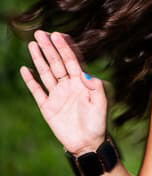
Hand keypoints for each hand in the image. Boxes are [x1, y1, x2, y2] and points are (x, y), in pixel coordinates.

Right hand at [19, 30, 107, 154]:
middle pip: (57, 62)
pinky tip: (25, 69)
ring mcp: (57, 95)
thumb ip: (96, 87)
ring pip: (46, 72)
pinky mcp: (47, 107)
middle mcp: (68, 85)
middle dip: (49, 48)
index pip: (72, 60)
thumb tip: (85, 73)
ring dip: (39, 59)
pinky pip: (37, 91)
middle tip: (41, 33)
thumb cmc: (98, 123)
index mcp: (82, 82)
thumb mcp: (101, 104)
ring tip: (33, 44)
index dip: (65, 47)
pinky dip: (30, 80)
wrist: (87, 143)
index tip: (58, 34)